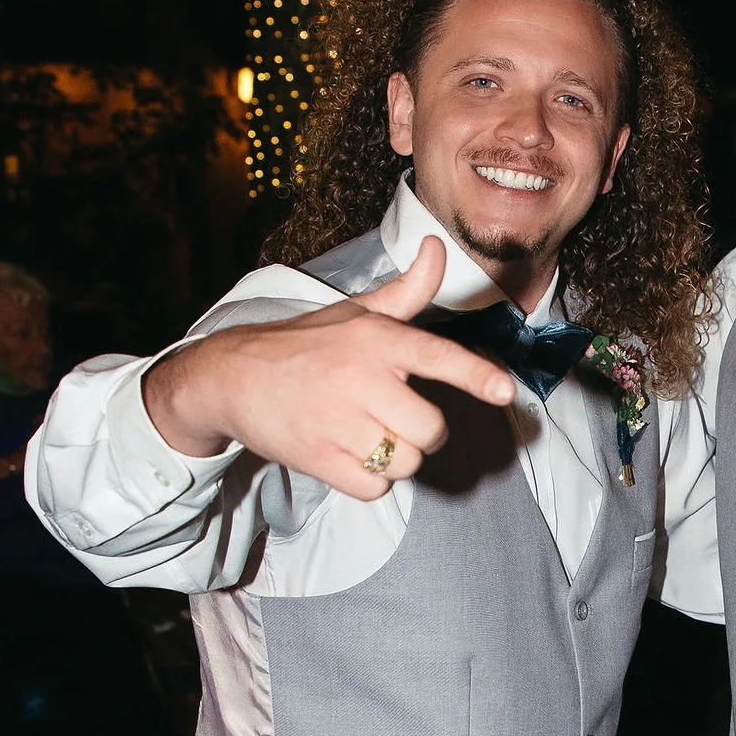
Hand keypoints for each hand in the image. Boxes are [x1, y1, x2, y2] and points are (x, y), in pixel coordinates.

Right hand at [142, 236, 516, 499]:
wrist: (231, 378)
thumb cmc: (304, 345)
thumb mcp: (355, 311)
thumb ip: (407, 291)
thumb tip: (438, 249)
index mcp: (376, 339)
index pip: (437, 357)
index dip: (475, 375)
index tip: (503, 391)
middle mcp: (361, 378)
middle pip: (430, 430)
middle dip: (422, 434)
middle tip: (395, 419)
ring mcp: (339, 421)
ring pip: (406, 462)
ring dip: (396, 459)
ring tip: (366, 435)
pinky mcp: (319, 458)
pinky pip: (375, 487)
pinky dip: (370, 481)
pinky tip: (349, 456)